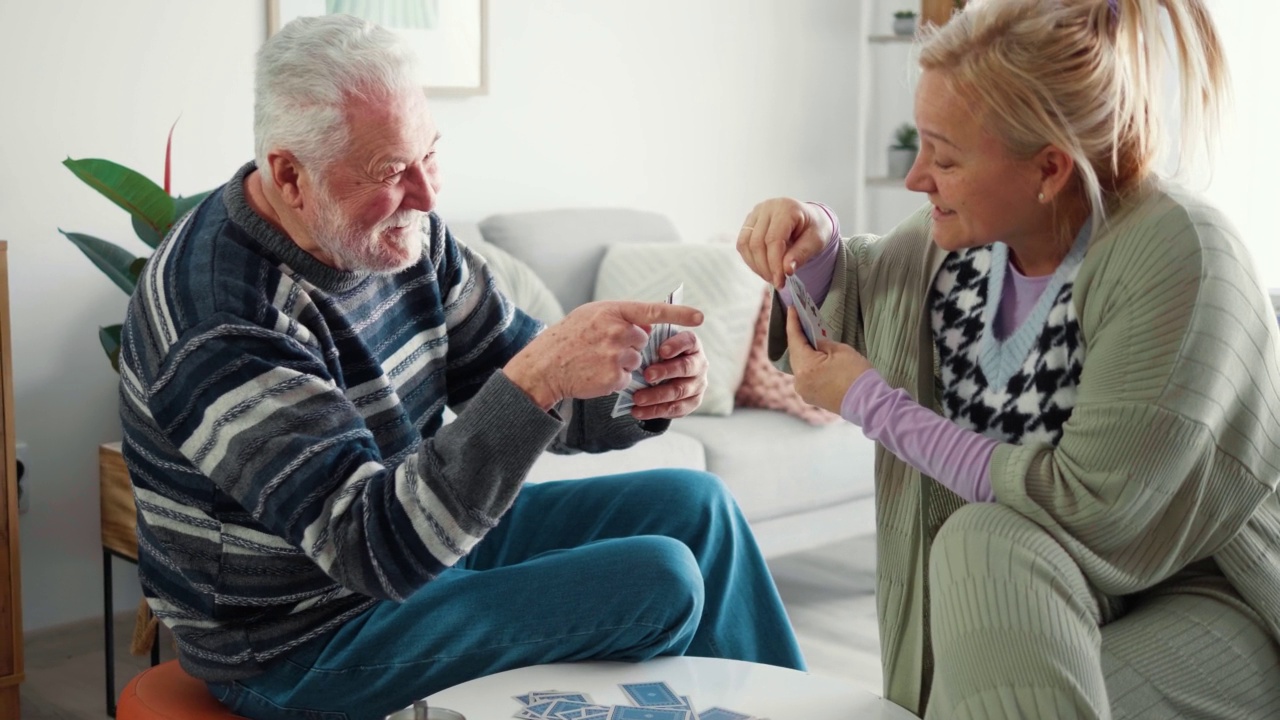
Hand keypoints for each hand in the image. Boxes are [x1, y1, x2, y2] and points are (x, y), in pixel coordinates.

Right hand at [504, 300, 704, 409]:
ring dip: (623, 364)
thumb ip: (619, 317)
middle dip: (630, 346)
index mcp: (612, 311)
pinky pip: (628, 379)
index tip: (701, 317)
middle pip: (643, 341)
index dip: (680, 314)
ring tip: (596, 361)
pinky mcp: (615, 377)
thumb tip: (645, 326)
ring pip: (637, 361)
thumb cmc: (567, 338)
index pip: (653, 311)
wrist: (544, 366)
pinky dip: (615, 379)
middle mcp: (617, 331)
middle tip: (603, 348)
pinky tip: (596, 374)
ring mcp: (616, 355)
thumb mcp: (590, 316)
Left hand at [629, 329, 708, 420]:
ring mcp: (698, 384)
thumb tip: (640, 330)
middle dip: (665, 372)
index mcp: (692, 344)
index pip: (689, 341)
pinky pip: (676, 409)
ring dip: (657, 395)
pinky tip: (638, 411)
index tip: (661, 350)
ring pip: (680, 391)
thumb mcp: (654, 342)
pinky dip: (655, 411)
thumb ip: (649, 336)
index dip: (676, 345)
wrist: (662, 376)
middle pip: (686, 368)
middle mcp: (699, 364)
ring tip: (637, 398)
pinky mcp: (692, 402)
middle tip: (647, 375)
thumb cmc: (656, 354)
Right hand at [737, 198, 832, 289]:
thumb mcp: (816, 241)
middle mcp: (767, 207)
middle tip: (777, 282)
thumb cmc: (814, 228)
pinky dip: (751, 260)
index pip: (773, 239)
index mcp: (786, 208)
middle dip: (765, 267)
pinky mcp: (749, 222)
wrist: (810, 219)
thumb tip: (786, 270)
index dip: (774, 263)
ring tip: (770, 277)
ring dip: (756, 265)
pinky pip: (742, 244)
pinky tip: (763, 268)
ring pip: (746, 244)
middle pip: (757, 243)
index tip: (780, 281)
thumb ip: (801, 254)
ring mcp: (755, 213)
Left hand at [784, 306, 870, 412]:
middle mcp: (799, 381)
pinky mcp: (811, 397)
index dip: (793, 323)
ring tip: (808, 337)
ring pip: (800, 366)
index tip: (791, 310)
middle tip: (800, 320)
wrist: (869, 403)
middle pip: (795, 354)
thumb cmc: (857, 375)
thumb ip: (822, 343)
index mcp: (805, 367)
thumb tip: (814, 340)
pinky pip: (806, 376)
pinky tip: (814, 356)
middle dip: (798, 337)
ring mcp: (804, 391)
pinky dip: (809, 365)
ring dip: (804, 352)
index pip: (794, 340)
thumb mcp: (840, 350)